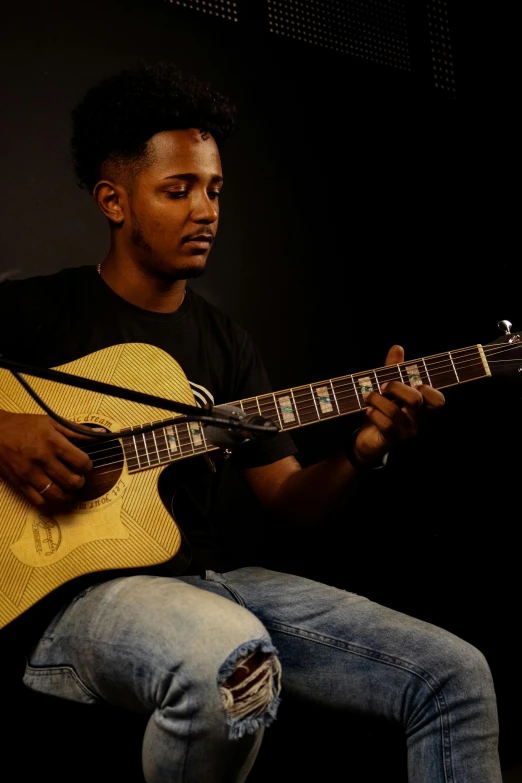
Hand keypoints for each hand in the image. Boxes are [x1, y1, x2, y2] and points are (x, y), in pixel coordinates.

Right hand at [0, 411, 97, 505]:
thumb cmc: (24, 425)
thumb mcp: (51, 421)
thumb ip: (77, 430)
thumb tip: (99, 434)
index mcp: (53, 442)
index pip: (81, 462)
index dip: (88, 467)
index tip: (85, 466)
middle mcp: (43, 459)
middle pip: (71, 481)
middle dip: (80, 482)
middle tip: (78, 478)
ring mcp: (30, 473)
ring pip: (56, 494)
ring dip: (67, 494)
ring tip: (68, 489)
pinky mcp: (19, 483)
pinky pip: (38, 500)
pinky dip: (48, 499)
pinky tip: (51, 492)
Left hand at [352, 345, 444, 464]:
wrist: (368, 442)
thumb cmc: (381, 413)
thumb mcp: (387, 390)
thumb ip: (393, 370)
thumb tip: (398, 347)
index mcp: (420, 408)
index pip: (438, 400)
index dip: (426, 388)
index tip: (408, 382)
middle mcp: (417, 420)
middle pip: (416, 400)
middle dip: (396, 387)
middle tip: (382, 386)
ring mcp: (406, 432)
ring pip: (395, 412)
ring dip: (377, 399)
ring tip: (368, 397)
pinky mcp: (392, 441)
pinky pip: (386, 425)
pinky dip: (374, 413)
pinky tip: (368, 410)